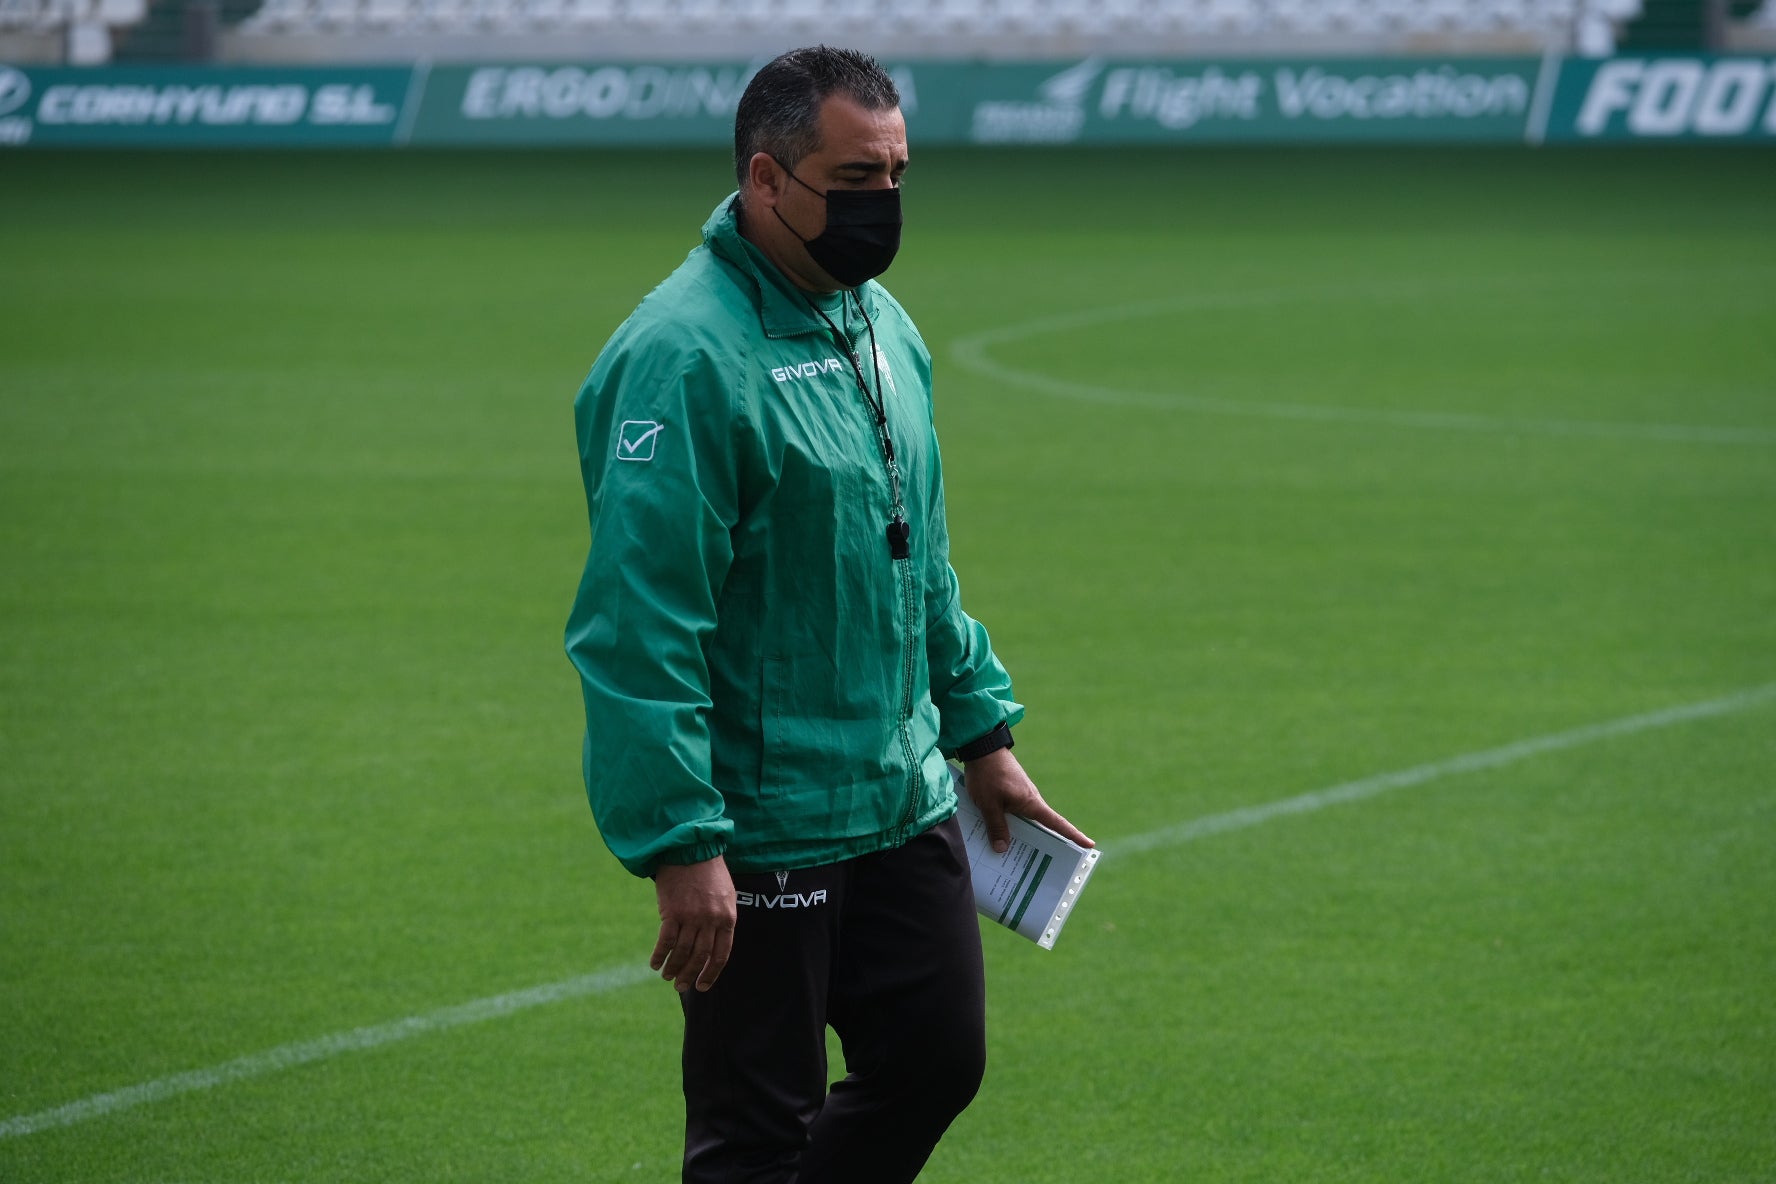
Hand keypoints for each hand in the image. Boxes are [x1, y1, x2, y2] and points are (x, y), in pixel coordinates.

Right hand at [651, 856, 735, 992]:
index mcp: (727, 917)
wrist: (691, 849)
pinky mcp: (672, 911)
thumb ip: (721, 919)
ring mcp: (692, 916)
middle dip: (690, 975)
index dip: (711, 973)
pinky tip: (655, 963)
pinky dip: (660, 955)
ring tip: (667, 976)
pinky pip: (666, 941)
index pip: (721, 954)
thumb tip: (712, 945)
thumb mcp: (726, 896)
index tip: (702, 986)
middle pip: (700, 957)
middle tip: (680, 986)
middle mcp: (711, 920)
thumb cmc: (709, 871)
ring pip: (682, 952)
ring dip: (673, 967)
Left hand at [962, 747, 1093, 853]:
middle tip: (1042, 866)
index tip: (1089, 845)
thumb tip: (1003, 850)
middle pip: (1041, 827)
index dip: (1074, 835)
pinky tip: (994, 836)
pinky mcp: (1010, 792)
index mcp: (1031, 803)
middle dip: (1041, 845)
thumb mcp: (988, 804)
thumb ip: (996, 826)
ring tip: (1011, 858)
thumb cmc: (988, 775)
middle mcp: (1030, 801)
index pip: (1057, 824)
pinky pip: (1013, 813)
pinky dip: (1008, 825)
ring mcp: (1020, 796)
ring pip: (1024, 821)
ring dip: (1020, 836)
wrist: (981, 747)